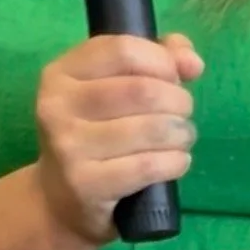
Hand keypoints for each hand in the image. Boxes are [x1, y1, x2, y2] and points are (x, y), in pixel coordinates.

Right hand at [34, 33, 204, 245]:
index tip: (173, 78)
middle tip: (181, 116)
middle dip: (179, 102)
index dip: (162, 61)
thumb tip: (192, 63)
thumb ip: (158, 58)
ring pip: (152, 128)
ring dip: (182, 133)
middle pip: (143, 91)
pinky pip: (149, 166)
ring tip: (181, 139)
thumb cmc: (96, 133)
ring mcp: (68, 147)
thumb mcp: (114, 86)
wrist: (61, 199)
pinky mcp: (86, 184)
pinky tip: (176, 162)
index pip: (124, 50)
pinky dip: (176, 162)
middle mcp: (57, 106)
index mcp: (61, 73)